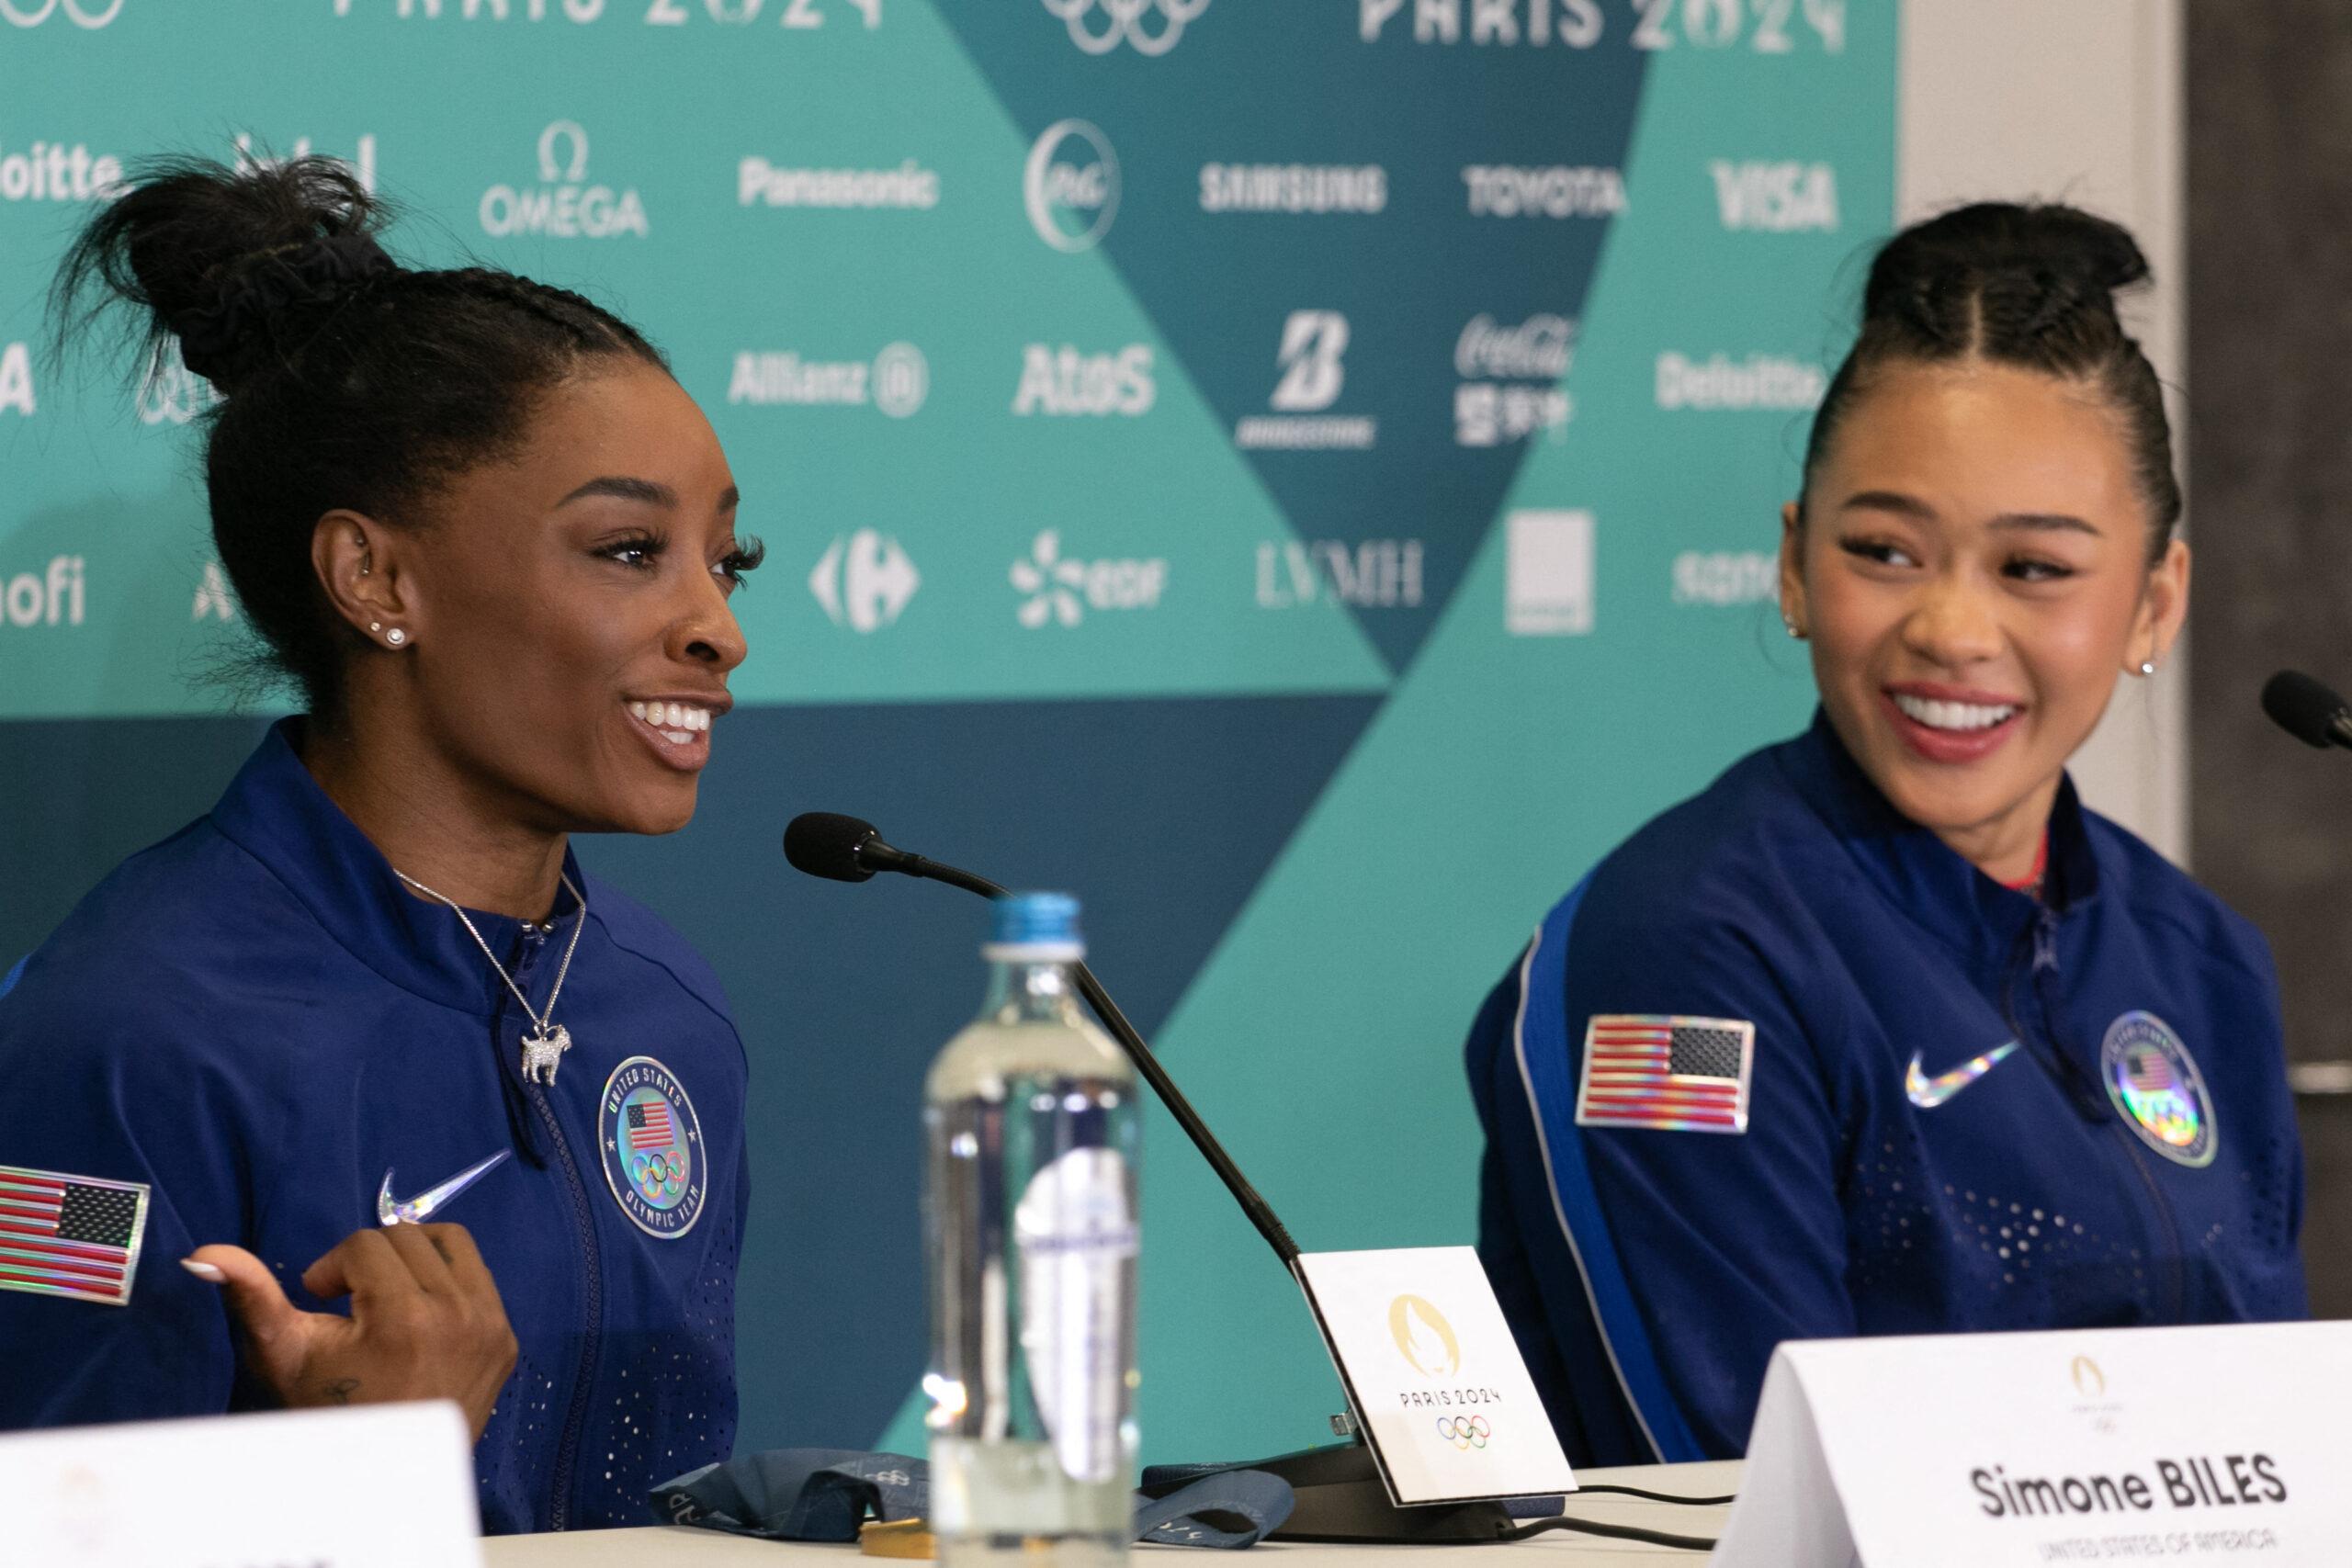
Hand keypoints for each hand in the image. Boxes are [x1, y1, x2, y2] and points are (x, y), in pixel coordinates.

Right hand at [185, 1224, 518, 1438]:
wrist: (388, 1473)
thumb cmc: (331, 1411)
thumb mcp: (287, 1355)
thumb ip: (253, 1298)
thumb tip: (204, 1254)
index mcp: (406, 1317)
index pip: (366, 1244)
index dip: (334, 1266)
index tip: (323, 1300)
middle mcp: (459, 1313)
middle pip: (408, 1236)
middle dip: (370, 1260)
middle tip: (351, 1300)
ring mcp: (491, 1326)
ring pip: (452, 1243)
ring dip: (413, 1257)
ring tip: (386, 1294)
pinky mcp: (507, 1339)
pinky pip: (480, 1275)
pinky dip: (447, 1281)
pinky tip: (420, 1315)